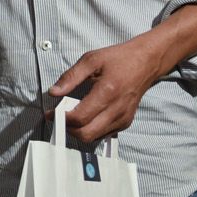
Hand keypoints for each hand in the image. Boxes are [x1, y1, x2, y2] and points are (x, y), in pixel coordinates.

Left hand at [49, 34, 174, 142]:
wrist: (146, 63)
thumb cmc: (118, 59)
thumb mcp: (91, 60)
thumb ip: (71, 77)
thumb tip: (53, 92)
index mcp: (107, 92)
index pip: (80, 117)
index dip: (61, 118)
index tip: (50, 113)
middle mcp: (117, 110)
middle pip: (86, 134)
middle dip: (68, 128)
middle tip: (59, 116)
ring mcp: (123, 118)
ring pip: (94, 137)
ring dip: (78, 130)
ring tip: (71, 115)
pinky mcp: (126, 122)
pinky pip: (104, 134)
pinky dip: (91, 129)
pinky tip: (86, 116)